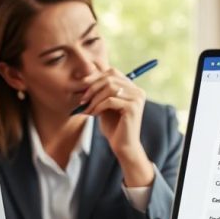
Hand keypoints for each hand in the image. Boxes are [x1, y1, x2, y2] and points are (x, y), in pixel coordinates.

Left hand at [79, 68, 154, 186]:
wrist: (123, 146)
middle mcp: (137, 91)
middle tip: (82, 99)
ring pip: (110, 88)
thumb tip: (86, 75)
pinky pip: (110, 101)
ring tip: (87, 109)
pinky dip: (98, 106)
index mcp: (132, 88)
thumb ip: (100, 92)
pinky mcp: (133, 107)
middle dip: (93, 87)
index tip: (82, 85)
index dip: (96, 76)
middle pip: (110, 77)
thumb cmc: (113, 127)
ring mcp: (137, 98)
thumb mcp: (104, 106)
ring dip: (94, 99)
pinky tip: (93, 114)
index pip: (112, 72)